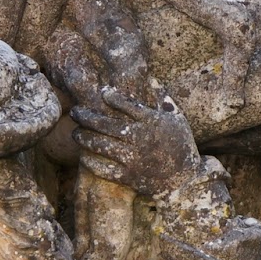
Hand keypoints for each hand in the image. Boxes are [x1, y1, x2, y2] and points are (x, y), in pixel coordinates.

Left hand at [70, 87, 202, 199]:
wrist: (186, 180)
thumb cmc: (181, 145)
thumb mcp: (178, 119)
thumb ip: (164, 99)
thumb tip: (152, 78)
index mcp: (152, 122)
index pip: (126, 104)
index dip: (111, 97)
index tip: (102, 93)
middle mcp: (140, 139)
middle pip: (106, 125)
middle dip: (86, 117)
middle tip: (75, 112)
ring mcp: (133, 158)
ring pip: (101, 146)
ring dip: (84, 138)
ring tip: (75, 133)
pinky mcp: (129, 176)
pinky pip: (104, 169)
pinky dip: (92, 163)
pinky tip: (84, 157)